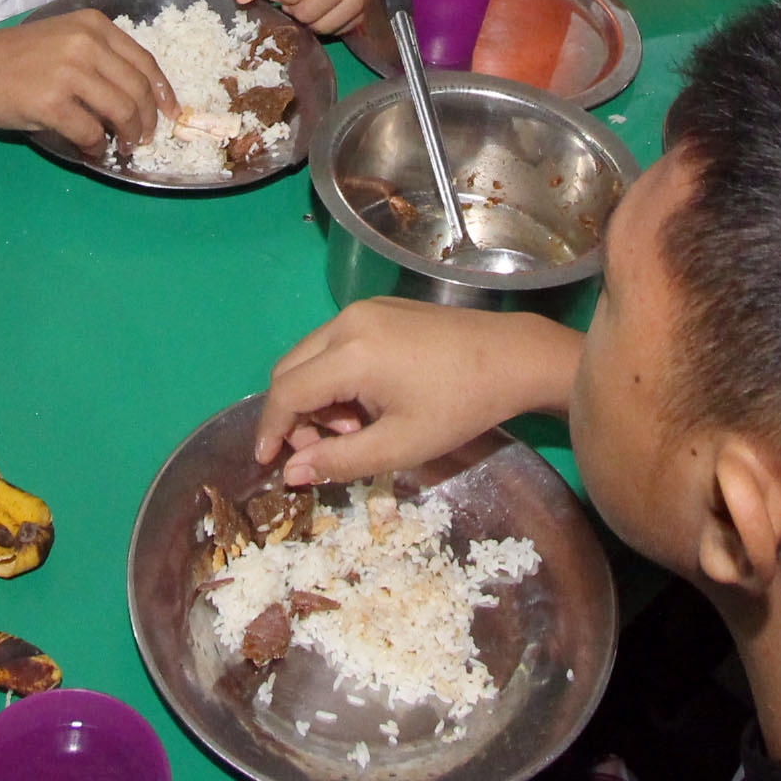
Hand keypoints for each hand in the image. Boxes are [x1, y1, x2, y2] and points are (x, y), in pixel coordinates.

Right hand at [0, 13, 175, 154]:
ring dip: (128, 136)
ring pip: (122, 111)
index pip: (144, 61)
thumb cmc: (13, 57)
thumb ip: (98, 60)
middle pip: (138, 89)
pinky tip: (92, 151)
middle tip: (144, 139)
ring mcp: (69, 72)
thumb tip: (135, 101)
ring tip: (122, 148)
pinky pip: (90, 131)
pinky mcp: (52, 102)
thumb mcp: (62, 39)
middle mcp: (86, 43)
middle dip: (148, 120)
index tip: (170, 113)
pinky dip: (97, 147)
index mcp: (93, 26)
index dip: (162, 92)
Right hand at [252, 301, 580, 487]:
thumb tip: (292, 472)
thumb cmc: (460, 406)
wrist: (512, 357)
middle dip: (295, 415)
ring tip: (357, 428)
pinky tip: (368, 402)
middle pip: (290, 369)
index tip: (268, 463)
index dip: (271, 430)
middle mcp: (348, 322)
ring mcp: (363, 310)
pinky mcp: (379, 309)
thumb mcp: (401, 446)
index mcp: (351, 353)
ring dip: (317, 396)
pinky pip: (334, 344)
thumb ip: (340, 461)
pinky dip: (335, 376)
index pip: (287, 392)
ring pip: (310, 355)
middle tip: (324, 448)